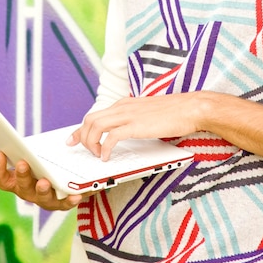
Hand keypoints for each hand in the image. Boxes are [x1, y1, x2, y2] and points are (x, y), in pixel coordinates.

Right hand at [0, 152, 82, 210]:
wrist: (67, 180)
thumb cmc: (45, 164)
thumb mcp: (35, 155)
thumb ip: (28, 148)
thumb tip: (22, 138)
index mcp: (18, 180)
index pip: (3, 178)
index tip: (0, 153)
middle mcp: (28, 192)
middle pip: (21, 186)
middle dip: (21, 175)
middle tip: (22, 163)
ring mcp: (44, 200)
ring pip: (41, 197)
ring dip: (41, 189)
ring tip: (44, 182)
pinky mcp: (61, 204)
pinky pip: (64, 203)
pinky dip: (69, 200)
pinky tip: (75, 194)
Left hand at [68, 93, 203, 160]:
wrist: (189, 107)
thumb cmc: (172, 113)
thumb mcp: (146, 114)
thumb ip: (133, 120)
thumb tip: (124, 132)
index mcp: (124, 104)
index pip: (95, 114)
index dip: (81, 128)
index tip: (73, 139)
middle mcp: (122, 107)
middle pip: (90, 119)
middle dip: (80, 136)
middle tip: (76, 149)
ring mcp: (128, 115)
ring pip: (96, 126)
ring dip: (91, 143)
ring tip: (96, 156)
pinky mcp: (136, 126)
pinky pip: (111, 137)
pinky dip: (104, 148)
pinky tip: (106, 158)